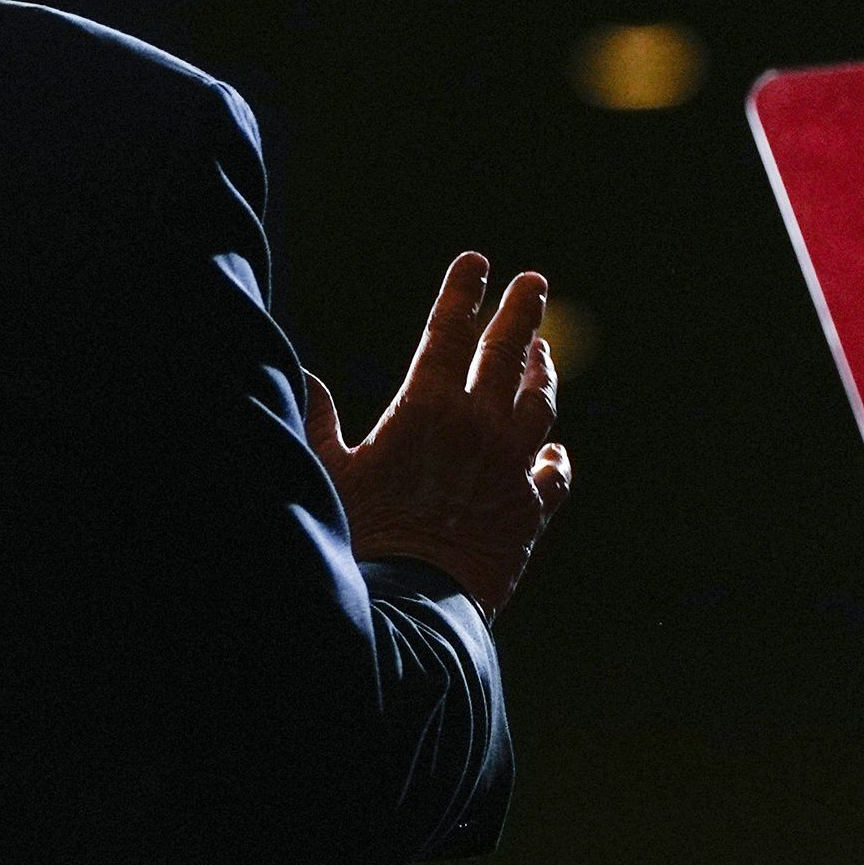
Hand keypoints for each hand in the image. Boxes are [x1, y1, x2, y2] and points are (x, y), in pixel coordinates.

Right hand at [299, 250, 570, 618]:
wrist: (411, 603)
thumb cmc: (360, 537)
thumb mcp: (328, 473)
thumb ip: (320, 422)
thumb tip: (307, 378)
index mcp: (426, 407)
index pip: (451, 331)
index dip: (464, 291)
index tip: (477, 261)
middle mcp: (478, 427)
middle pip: (509, 353)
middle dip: (521, 311)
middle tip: (533, 282)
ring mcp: (512, 466)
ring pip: (539, 405)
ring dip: (541, 373)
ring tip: (542, 353)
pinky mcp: (531, 508)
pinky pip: (556, 471)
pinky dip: (555, 456)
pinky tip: (552, 450)